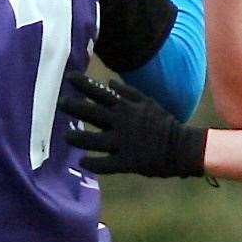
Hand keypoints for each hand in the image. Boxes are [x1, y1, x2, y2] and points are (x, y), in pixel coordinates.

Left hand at [61, 73, 207, 177]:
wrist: (182, 147)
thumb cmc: (164, 124)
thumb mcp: (148, 102)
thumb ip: (128, 92)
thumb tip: (110, 82)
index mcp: (126, 108)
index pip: (100, 93)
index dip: (83, 84)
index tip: (69, 77)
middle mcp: (121, 123)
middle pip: (91, 113)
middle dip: (73, 107)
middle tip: (60, 104)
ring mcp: (123, 143)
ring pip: (93, 140)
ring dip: (77, 138)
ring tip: (66, 137)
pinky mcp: (127, 161)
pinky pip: (105, 164)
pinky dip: (93, 163)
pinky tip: (83, 162)